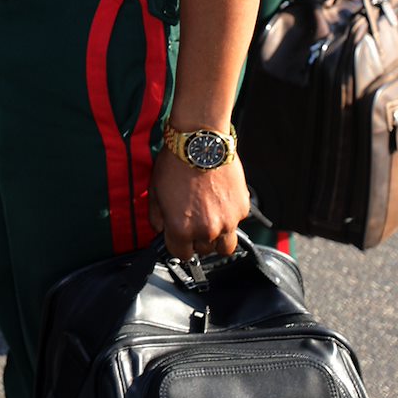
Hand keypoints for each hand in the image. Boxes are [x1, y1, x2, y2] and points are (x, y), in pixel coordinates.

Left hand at [148, 146, 249, 260]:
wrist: (200, 142)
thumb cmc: (176, 164)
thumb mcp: (155, 192)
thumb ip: (157, 218)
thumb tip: (161, 230)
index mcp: (181, 229)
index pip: (181, 255)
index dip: (179, 246)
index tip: (179, 238)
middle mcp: (206, 230)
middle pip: (204, 251)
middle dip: (198, 240)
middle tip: (194, 221)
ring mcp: (228, 221)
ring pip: (225, 244)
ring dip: (218, 237)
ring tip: (210, 217)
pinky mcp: (242, 209)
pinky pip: (236, 223)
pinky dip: (230, 217)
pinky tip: (220, 200)